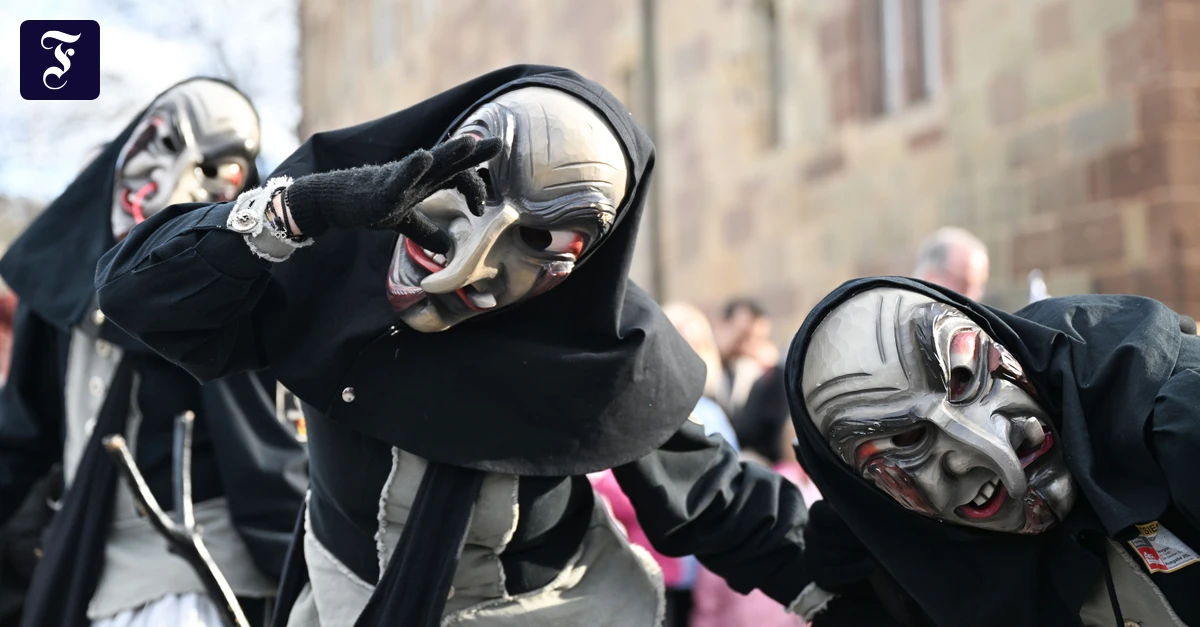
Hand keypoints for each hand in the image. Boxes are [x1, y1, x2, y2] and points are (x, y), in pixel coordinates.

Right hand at [284, 135, 501, 252]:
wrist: (334, 201)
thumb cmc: (370, 205)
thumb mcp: (404, 222)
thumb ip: (426, 231)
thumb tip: (447, 249)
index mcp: (425, 182)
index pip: (457, 176)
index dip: (473, 188)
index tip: (481, 207)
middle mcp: (416, 175)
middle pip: (450, 161)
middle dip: (474, 152)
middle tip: (498, 144)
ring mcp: (400, 178)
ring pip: (429, 161)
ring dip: (449, 151)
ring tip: (469, 142)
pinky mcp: (382, 187)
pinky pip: (399, 175)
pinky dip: (412, 166)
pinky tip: (423, 156)